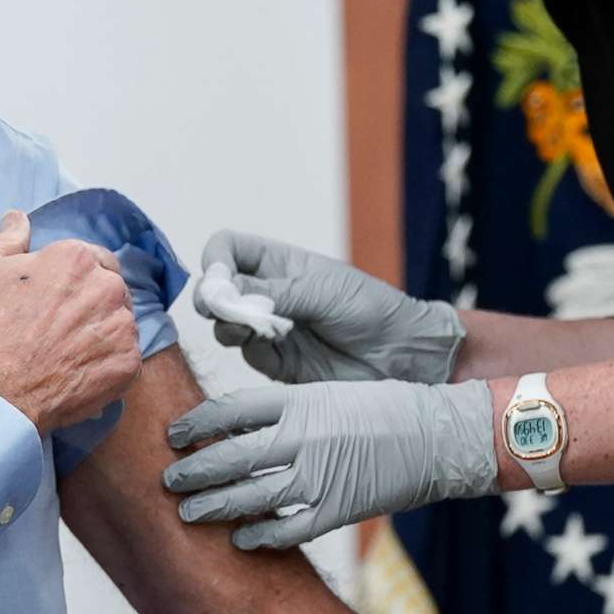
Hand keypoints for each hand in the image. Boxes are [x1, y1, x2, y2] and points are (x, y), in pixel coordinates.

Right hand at [0, 211, 138, 433]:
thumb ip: (6, 238)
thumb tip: (18, 218)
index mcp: (76, 258)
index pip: (92, 258)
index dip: (71, 278)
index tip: (53, 299)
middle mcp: (107, 288)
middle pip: (109, 289)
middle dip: (89, 303)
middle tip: (56, 328)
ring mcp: (122, 328)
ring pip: (119, 323)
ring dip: (99, 333)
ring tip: (65, 352)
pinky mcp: (128, 366)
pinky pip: (125, 358)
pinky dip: (106, 364)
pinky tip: (76, 372)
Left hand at [161, 378, 496, 548]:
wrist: (439, 437)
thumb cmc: (386, 408)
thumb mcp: (329, 393)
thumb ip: (285, 410)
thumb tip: (236, 429)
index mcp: (298, 401)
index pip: (229, 410)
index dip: (195, 424)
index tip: (174, 435)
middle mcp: (301, 436)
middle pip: (229, 456)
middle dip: (192, 471)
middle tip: (168, 480)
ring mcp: (318, 475)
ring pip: (248, 496)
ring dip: (212, 506)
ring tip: (188, 512)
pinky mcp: (336, 509)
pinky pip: (286, 529)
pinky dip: (258, 535)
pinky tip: (239, 538)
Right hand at [194, 230, 465, 383]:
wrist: (402, 354)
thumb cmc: (372, 309)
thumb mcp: (324, 290)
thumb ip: (275, 291)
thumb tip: (228, 291)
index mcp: (280, 264)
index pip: (230, 249)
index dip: (215, 259)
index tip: (218, 276)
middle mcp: (269, 294)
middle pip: (219, 290)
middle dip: (212, 298)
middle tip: (219, 309)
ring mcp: (271, 329)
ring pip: (226, 326)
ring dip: (229, 326)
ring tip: (253, 328)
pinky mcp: (278, 364)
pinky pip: (248, 356)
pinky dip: (252, 350)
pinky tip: (275, 346)